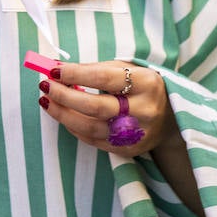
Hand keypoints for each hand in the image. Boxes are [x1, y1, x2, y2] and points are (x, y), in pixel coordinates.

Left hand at [37, 60, 177, 156]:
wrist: (172, 117)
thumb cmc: (142, 86)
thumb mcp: (128, 69)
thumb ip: (95, 69)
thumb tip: (57, 67)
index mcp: (145, 83)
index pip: (104, 79)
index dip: (76, 75)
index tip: (53, 69)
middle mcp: (143, 110)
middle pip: (96, 107)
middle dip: (65, 96)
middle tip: (45, 86)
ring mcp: (135, 133)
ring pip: (90, 128)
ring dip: (63, 114)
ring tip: (46, 101)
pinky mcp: (127, 149)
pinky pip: (93, 140)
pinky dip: (73, 127)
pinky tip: (63, 115)